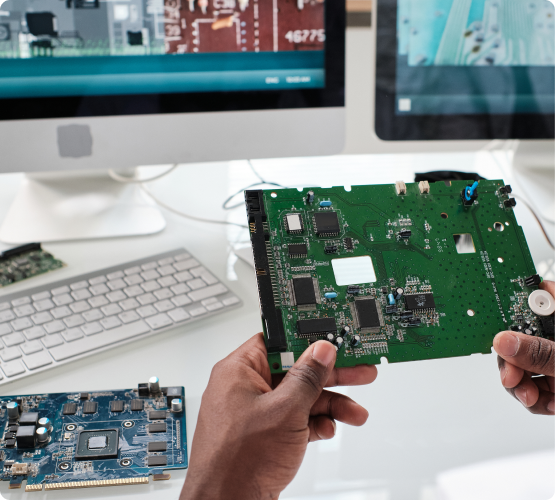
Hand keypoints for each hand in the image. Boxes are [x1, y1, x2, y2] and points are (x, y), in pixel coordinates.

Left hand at [180, 333, 376, 499]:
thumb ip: (307, 377)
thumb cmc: (237, 462)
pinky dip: (313, 424)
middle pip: (295, 369)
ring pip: (299, 397)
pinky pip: (294, 419)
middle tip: (360, 369)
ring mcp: (254, 412)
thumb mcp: (285, 411)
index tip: (333, 337)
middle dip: (330, 374)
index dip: (307, 337)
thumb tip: (321, 350)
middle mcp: (245, 388)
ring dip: (329, 404)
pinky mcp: (263, 433)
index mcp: (239, 370)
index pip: (278, 340)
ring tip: (354, 411)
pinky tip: (326, 430)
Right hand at [493, 280, 554, 413]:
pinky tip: (545, 403)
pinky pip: (534, 387)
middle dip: (512, 360)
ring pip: (522, 365)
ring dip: (521, 385)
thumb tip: (504, 339)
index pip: (538, 298)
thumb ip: (542, 354)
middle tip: (512, 377)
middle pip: (520, 337)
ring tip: (531, 397)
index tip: (498, 326)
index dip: (513, 308)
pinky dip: (535, 399)